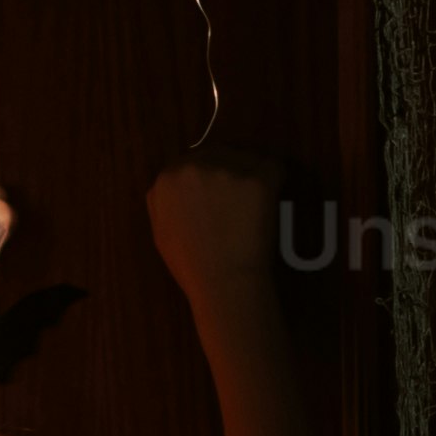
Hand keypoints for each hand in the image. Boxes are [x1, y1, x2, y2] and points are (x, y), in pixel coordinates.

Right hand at [146, 151, 287, 293]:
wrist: (224, 283)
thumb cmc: (192, 265)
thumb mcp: (160, 230)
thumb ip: (161, 200)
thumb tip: (170, 182)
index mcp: (167, 177)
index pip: (194, 160)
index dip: (211, 176)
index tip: (221, 195)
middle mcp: (194, 165)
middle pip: (221, 153)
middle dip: (232, 171)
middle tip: (241, 200)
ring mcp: (227, 170)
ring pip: (248, 157)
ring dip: (253, 174)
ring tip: (253, 205)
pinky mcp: (258, 178)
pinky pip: (273, 167)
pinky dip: (275, 180)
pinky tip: (269, 201)